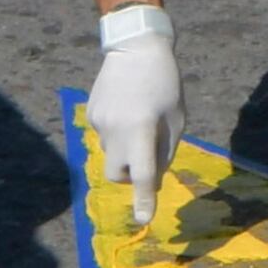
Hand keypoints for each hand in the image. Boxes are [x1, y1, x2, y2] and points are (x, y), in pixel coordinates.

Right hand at [85, 22, 182, 230]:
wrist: (135, 46)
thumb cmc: (165, 84)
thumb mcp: (176, 119)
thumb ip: (165, 152)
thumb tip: (152, 180)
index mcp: (141, 129)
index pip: (143, 174)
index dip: (144, 199)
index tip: (143, 220)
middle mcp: (115, 129)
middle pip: (118, 174)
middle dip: (131, 176)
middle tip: (147, 155)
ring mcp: (99, 122)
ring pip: (112, 153)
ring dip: (126, 149)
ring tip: (139, 118)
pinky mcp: (91, 114)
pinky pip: (107, 135)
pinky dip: (118, 132)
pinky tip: (127, 107)